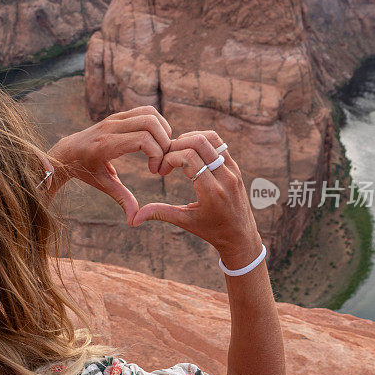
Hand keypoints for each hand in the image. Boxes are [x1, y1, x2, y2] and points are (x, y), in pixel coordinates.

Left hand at [49, 106, 172, 224]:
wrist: (68, 151)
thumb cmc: (85, 170)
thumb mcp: (103, 185)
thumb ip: (122, 199)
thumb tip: (134, 222)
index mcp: (106, 145)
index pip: (142, 139)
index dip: (156, 154)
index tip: (154, 171)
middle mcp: (110, 127)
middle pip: (150, 123)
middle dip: (164, 142)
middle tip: (162, 161)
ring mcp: (114, 118)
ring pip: (150, 113)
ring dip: (163, 130)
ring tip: (162, 150)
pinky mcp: (118, 114)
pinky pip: (145, 111)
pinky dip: (157, 123)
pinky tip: (156, 141)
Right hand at [132, 130, 262, 268]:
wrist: (240, 236)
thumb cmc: (211, 231)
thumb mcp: (185, 222)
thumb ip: (160, 213)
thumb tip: (134, 219)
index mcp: (212, 192)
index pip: (188, 157)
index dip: (169, 157)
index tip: (161, 170)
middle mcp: (225, 177)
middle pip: (199, 142)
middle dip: (177, 145)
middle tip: (166, 158)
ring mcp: (233, 170)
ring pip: (211, 138)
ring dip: (190, 139)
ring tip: (176, 153)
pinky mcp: (235, 167)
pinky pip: (219, 143)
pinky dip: (201, 142)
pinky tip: (189, 153)